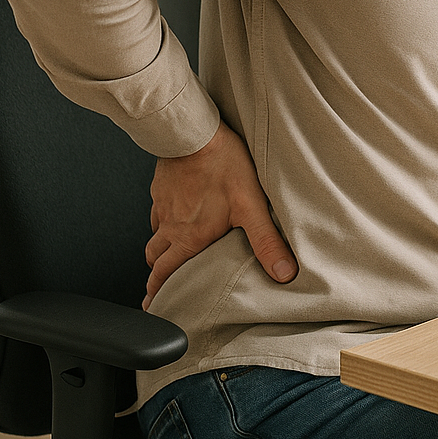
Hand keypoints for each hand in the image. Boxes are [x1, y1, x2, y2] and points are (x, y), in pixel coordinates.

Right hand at [143, 121, 297, 309]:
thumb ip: (266, 241)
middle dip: (156, 275)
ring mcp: (163, 205)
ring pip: (154, 235)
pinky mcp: (163, 186)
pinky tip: (175, 214)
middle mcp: (170, 225)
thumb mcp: (252, 206)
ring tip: (167, 255)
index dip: (158, 292)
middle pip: (155, 258)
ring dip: (159, 248)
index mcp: (188, 237)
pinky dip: (162, 220)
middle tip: (159, 286)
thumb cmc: (223, 166)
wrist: (196, 133)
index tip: (154, 305)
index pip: (166, 273)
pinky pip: (157, 210)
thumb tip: (283, 272)